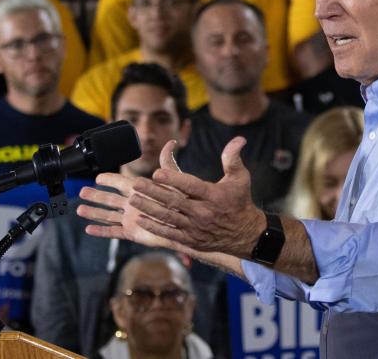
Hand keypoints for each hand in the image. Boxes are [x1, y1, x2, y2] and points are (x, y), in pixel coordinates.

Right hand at [77, 142, 182, 249]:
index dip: (109, 180)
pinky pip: (113, 232)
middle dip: (95, 196)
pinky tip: (89, 229)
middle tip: (81, 192)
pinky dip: (101, 231)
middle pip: (109, 199)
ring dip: (93, 212)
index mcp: (141, 190)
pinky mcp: (132, 233)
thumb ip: (168, 164)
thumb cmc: (182, 202)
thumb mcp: (175, 181)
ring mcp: (131, 218)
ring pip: (108, 215)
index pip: (121, 183)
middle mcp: (133, 204)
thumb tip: (171, 142)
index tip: (98, 177)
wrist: (186, 225)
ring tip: (79, 210)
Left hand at [130, 136, 265, 259]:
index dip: (174, 179)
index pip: (191, 186)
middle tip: (136, 184)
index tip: (157, 172)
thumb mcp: (240, 178)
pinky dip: (155, 227)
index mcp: (214, 196)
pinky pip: (170, 234)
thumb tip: (239, 138)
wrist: (245, 234)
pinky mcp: (191, 240)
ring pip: (168, 218)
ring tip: (132, 200)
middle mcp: (203, 213)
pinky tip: (140, 220)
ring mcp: (195, 228)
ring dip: (149, 209)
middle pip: (175, 202)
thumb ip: (233, 158)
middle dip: (154, 193)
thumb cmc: (240, 201)